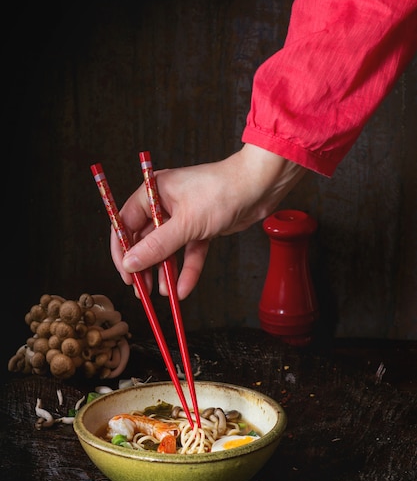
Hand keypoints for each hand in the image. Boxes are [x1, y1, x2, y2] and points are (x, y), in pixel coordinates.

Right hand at [110, 144, 305, 298]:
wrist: (258, 188)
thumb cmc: (221, 192)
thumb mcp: (185, 223)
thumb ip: (156, 246)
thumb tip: (131, 263)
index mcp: (153, 191)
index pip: (126, 223)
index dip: (122, 249)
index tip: (125, 273)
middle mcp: (165, 203)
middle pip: (146, 239)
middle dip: (144, 265)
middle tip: (141, 289)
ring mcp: (183, 216)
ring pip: (168, 248)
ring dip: (165, 271)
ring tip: (163, 292)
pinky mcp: (201, 228)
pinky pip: (189, 252)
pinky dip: (187, 269)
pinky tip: (183, 288)